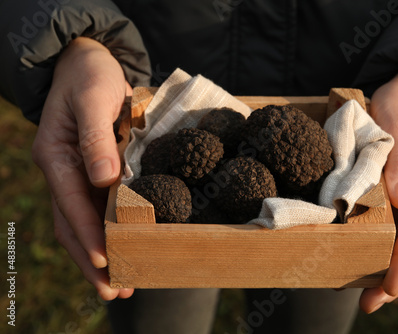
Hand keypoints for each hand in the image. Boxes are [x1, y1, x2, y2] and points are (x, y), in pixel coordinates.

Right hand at [31, 37, 133, 299]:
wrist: (87, 61)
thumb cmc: (89, 75)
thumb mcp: (93, 98)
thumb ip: (95, 138)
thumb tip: (103, 180)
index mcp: (56, 157)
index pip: (72, 204)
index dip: (89, 235)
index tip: (106, 261)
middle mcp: (63, 171)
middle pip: (73, 224)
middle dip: (91, 259)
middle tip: (113, 291)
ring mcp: (77, 174)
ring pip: (84, 223)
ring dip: (99, 254)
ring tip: (119, 284)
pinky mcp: (93, 171)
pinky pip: (97, 209)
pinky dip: (108, 232)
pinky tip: (124, 247)